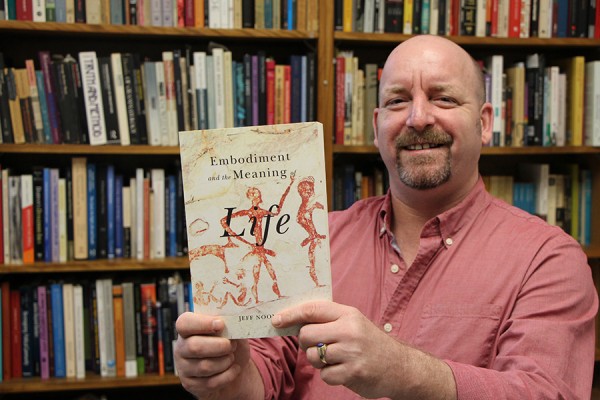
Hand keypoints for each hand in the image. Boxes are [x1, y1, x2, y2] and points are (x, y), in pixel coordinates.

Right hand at [174, 312, 261, 399]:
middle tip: (232, 345)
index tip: (221, 324)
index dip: (202, 323)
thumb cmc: (229, 344)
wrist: (234, 367)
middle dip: (219, 346)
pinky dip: (228, 375)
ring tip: (232, 357)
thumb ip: (230, 325)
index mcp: (188, 329)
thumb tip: (235, 322)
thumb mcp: (232, 330)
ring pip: (204, 367)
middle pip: (194, 347)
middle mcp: (181, 348)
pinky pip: (210, 383)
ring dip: (225, 361)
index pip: (184, 323)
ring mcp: (184, 368)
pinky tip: (234, 369)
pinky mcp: (191, 384)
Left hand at [272, 301, 455, 399]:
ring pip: (313, 357)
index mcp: (348, 314)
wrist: (399, 366)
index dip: (291, 314)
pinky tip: (344, 371)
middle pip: (307, 335)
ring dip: (319, 362)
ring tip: (336, 359)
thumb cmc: (369, 342)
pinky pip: (325, 376)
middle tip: (319, 346)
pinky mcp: (354, 372)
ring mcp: (352, 352)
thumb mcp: (352, 322)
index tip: (276, 320)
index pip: (313, 310)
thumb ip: (327, 319)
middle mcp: (350, 330)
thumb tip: (292, 320)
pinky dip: (330, 376)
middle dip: (306, 344)